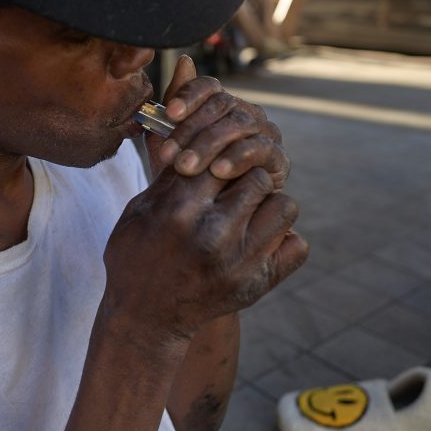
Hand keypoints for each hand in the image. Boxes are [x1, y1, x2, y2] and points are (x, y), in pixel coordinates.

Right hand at [101, 55, 307, 345]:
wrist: (144, 319)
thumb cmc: (135, 253)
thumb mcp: (140, 206)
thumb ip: (166, 165)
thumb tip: (174, 112)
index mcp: (179, 208)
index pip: (221, 156)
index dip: (222, 154)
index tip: (219, 160)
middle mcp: (212, 234)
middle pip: (258, 177)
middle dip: (248, 175)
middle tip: (236, 183)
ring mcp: (238, 262)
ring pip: (284, 205)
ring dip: (268, 202)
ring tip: (248, 208)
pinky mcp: (256, 285)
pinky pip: (295, 245)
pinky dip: (283, 238)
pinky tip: (260, 237)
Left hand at [143, 56, 288, 188]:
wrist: (204, 215)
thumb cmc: (186, 176)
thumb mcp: (168, 143)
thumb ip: (170, 108)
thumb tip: (184, 61)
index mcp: (220, 105)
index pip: (208, 86)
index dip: (189, 96)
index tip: (170, 113)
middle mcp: (246, 112)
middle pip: (222, 106)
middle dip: (191, 130)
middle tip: (169, 155)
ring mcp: (265, 133)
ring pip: (239, 125)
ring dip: (209, 146)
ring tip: (186, 167)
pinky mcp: (278, 158)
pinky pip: (260, 150)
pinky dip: (238, 158)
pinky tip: (218, 171)